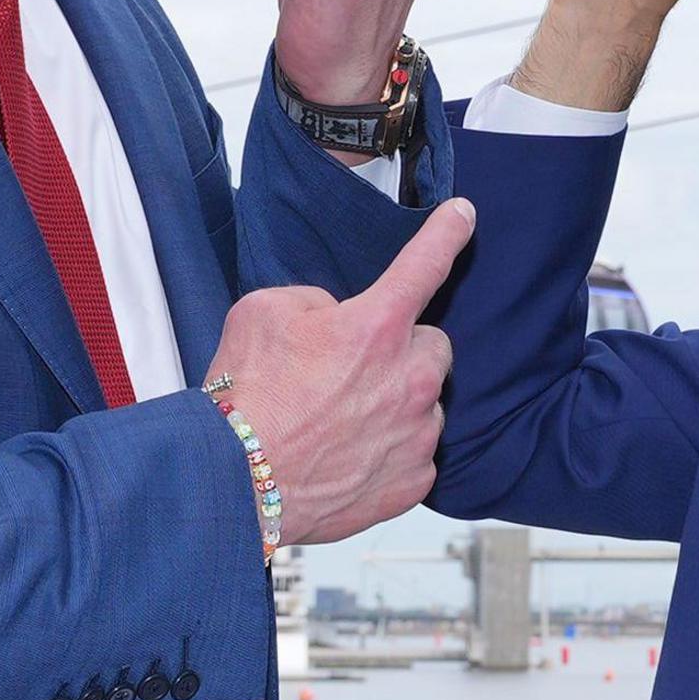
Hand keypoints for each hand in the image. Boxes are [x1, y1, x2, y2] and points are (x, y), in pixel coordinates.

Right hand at [201, 198, 474, 545]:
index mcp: (376, 325)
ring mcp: (416, 433)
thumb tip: (336, 317)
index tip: (463, 216)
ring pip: (426, 402)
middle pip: (432, 346)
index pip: (426, 263)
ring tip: (341, 420)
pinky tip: (350, 454)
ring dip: (396, 402)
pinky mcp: (413, 480)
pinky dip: (391, 450)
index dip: (448, 232)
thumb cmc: (245, 398)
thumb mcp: (264, 313)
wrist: (234, 482)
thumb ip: (316, 301)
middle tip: (352, 371)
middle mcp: (408, 377)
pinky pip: (416, 453)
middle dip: (402, 351)